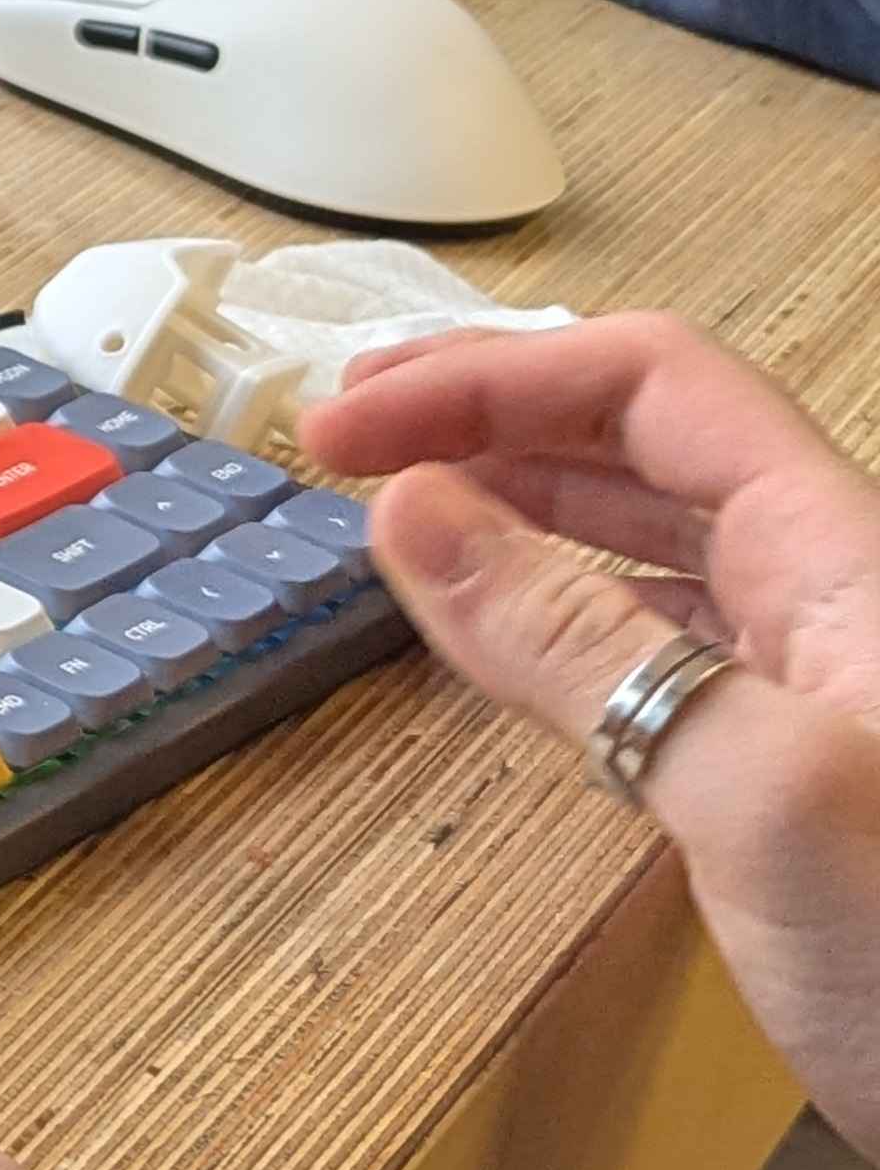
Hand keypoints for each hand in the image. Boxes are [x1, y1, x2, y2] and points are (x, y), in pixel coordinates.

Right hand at [306, 318, 879, 1155]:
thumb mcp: (753, 792)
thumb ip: (577, 645)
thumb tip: (411, 510)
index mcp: (844, 555)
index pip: (654, 385)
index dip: (491, 378)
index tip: (344, 430)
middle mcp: (833, 593)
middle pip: (648, 441)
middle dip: (489, 413)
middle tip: (340, 442)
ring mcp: (814, 682)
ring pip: (650, 536)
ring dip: (516, 498)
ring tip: (397, 509)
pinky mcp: (787, 770)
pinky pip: (658, 637)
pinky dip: (552, 606)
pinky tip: (497, 632)